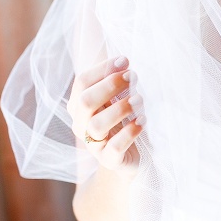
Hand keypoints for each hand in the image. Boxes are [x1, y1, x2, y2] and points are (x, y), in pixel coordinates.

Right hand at [68, 56, 144, 173]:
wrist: (128, 157)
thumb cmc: (122, 121)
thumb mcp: (115, 99)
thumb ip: (114, 83)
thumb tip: (123, 61)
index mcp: (79, 106)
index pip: (82, 82)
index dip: (103, 69)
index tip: (125, 60)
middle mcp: (81, 124)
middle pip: (85, 102)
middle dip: (110, 86)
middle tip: (132, 77)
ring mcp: (94, 144)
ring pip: (97, 125)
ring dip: (120, 109)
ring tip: (139, 100)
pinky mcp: (109, 160)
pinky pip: (114, 148)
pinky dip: (129, 133)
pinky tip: (142, 121)